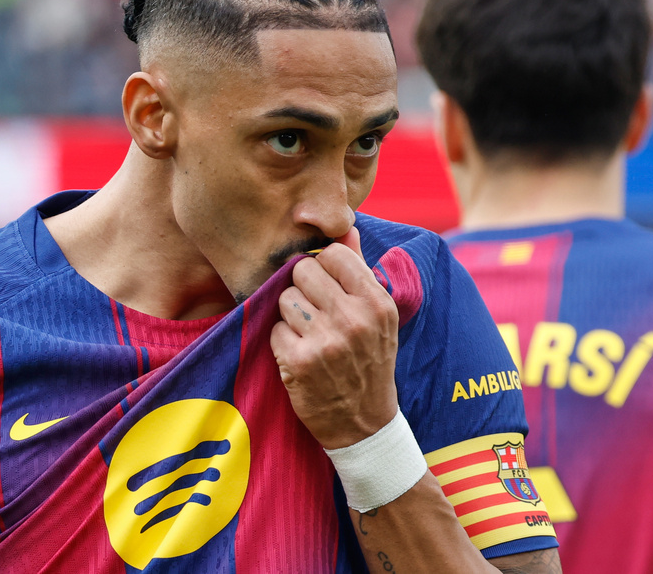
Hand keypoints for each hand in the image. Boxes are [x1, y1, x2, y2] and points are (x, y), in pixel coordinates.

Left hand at [270, 227, 399, 448]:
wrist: (365, 424)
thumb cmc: (369, 361)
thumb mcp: (377, 316)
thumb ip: (359, 269)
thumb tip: (345, 228)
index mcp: (377, 303)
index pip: (334, 255)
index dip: (323, 267)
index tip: (327, 286)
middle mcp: (354, 319)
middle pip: (303, 271)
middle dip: (303, 289)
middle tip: (314, 313)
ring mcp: (326, 342)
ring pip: (285, 298)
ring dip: (291, 316)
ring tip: (309, 335)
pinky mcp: (299, 363)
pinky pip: (275, 330)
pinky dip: (282, 342)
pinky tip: (300, 356)